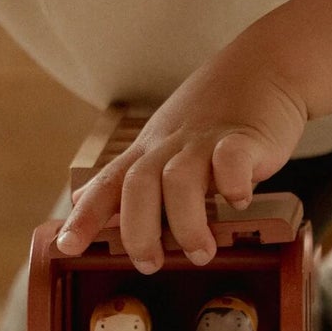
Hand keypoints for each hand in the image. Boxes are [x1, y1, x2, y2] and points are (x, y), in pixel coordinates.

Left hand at [55, 50, 307, 273]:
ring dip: (186, 222)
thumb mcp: (161, 141)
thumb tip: (79, 199)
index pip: (107, 183)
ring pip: (179, 179)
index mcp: (148, 151)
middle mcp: (170, 145)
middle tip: (149, 263)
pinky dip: (232, 183)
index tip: (66, 247)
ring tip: (201, 252)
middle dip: (137, 230)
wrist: (265, 67)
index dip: (85, 216)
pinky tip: (239, 201)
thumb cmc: (213, 114)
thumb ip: (126, 175)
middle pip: (138, 185)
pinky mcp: (246, 136)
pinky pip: (231, 159)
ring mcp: (206, 140)